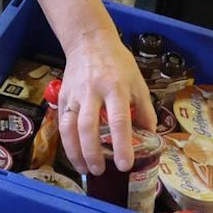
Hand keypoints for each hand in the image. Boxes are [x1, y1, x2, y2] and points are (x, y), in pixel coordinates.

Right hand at [56, 29, 155, 175]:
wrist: (89, 41)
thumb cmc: (118, 62)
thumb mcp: (138, 82)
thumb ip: (145, 110)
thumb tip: (150, 136)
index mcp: (116, 87)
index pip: (119, 120)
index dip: (122, 145)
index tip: (125, 165)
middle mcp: (93, 91)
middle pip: (88, 127)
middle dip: (93, 153)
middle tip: (100, 171)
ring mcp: (75, 94)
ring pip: (69, 127)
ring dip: (76, 152)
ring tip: (85, 169)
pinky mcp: (63, 97)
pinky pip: (62, 123)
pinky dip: (67, 142)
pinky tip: (75, 155)